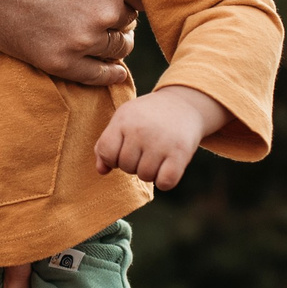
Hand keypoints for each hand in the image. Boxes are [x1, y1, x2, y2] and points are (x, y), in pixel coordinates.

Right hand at [0, 0, 179, 86]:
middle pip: (131, 18)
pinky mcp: (57, 61)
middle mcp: (106, 11)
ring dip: (112, 37)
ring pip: (117, 46)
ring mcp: (81, 40)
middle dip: (120, 9)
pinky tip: (108, 65)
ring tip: (94, 22)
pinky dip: (107, 71)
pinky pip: (98, 75)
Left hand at [94, 84, 227, 189]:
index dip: (112, 158)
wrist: (184, 104)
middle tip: (145, 150)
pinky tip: (167, 167)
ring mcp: (161, 142)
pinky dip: (165, 181)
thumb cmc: (147, 116)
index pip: (106, 152)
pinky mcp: (180, 152)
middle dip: (134, 164)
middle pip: (126, 167)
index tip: (124, 150)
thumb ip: (107, 144)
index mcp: (124, 120)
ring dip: (150, 172)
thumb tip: (102, 171)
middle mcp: (141, 130)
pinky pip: (165, 182)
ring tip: (156, 156)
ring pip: (145, 176)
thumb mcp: (123, 120)